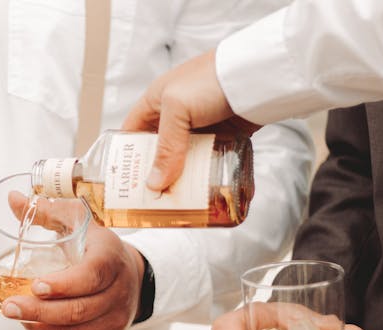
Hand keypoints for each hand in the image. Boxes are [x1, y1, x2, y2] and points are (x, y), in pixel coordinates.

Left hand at [0, 203, 144, 329]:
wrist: (130, 273)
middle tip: (10, 307)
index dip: (64, 284)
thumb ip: (46, 211)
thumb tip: (13, 199)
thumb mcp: (77, 221)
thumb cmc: (94, 245)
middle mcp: (119, 290)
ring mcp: (118, 317)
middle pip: (79, 310)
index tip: (36, 285)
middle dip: (39, 311)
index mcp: (110, 256)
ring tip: (18, 318)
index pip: (92, 275)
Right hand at [122, 49, 259, 191]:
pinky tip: (202, 191)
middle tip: (149, 198)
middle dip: (154, 173)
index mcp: (156, 102)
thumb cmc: (211, 79)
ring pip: (184, 159)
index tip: (124, 179)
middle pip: (158, 151)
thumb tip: (155, 184)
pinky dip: (204, 175)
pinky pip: (208, 160)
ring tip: (175, 202)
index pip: (132, 131)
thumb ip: (166, 147)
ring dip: (181, 178)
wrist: (258, 73)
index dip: (126, 154)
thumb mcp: (178, 109)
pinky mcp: (223, 136)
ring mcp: (200, 127)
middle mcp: (176, 116)